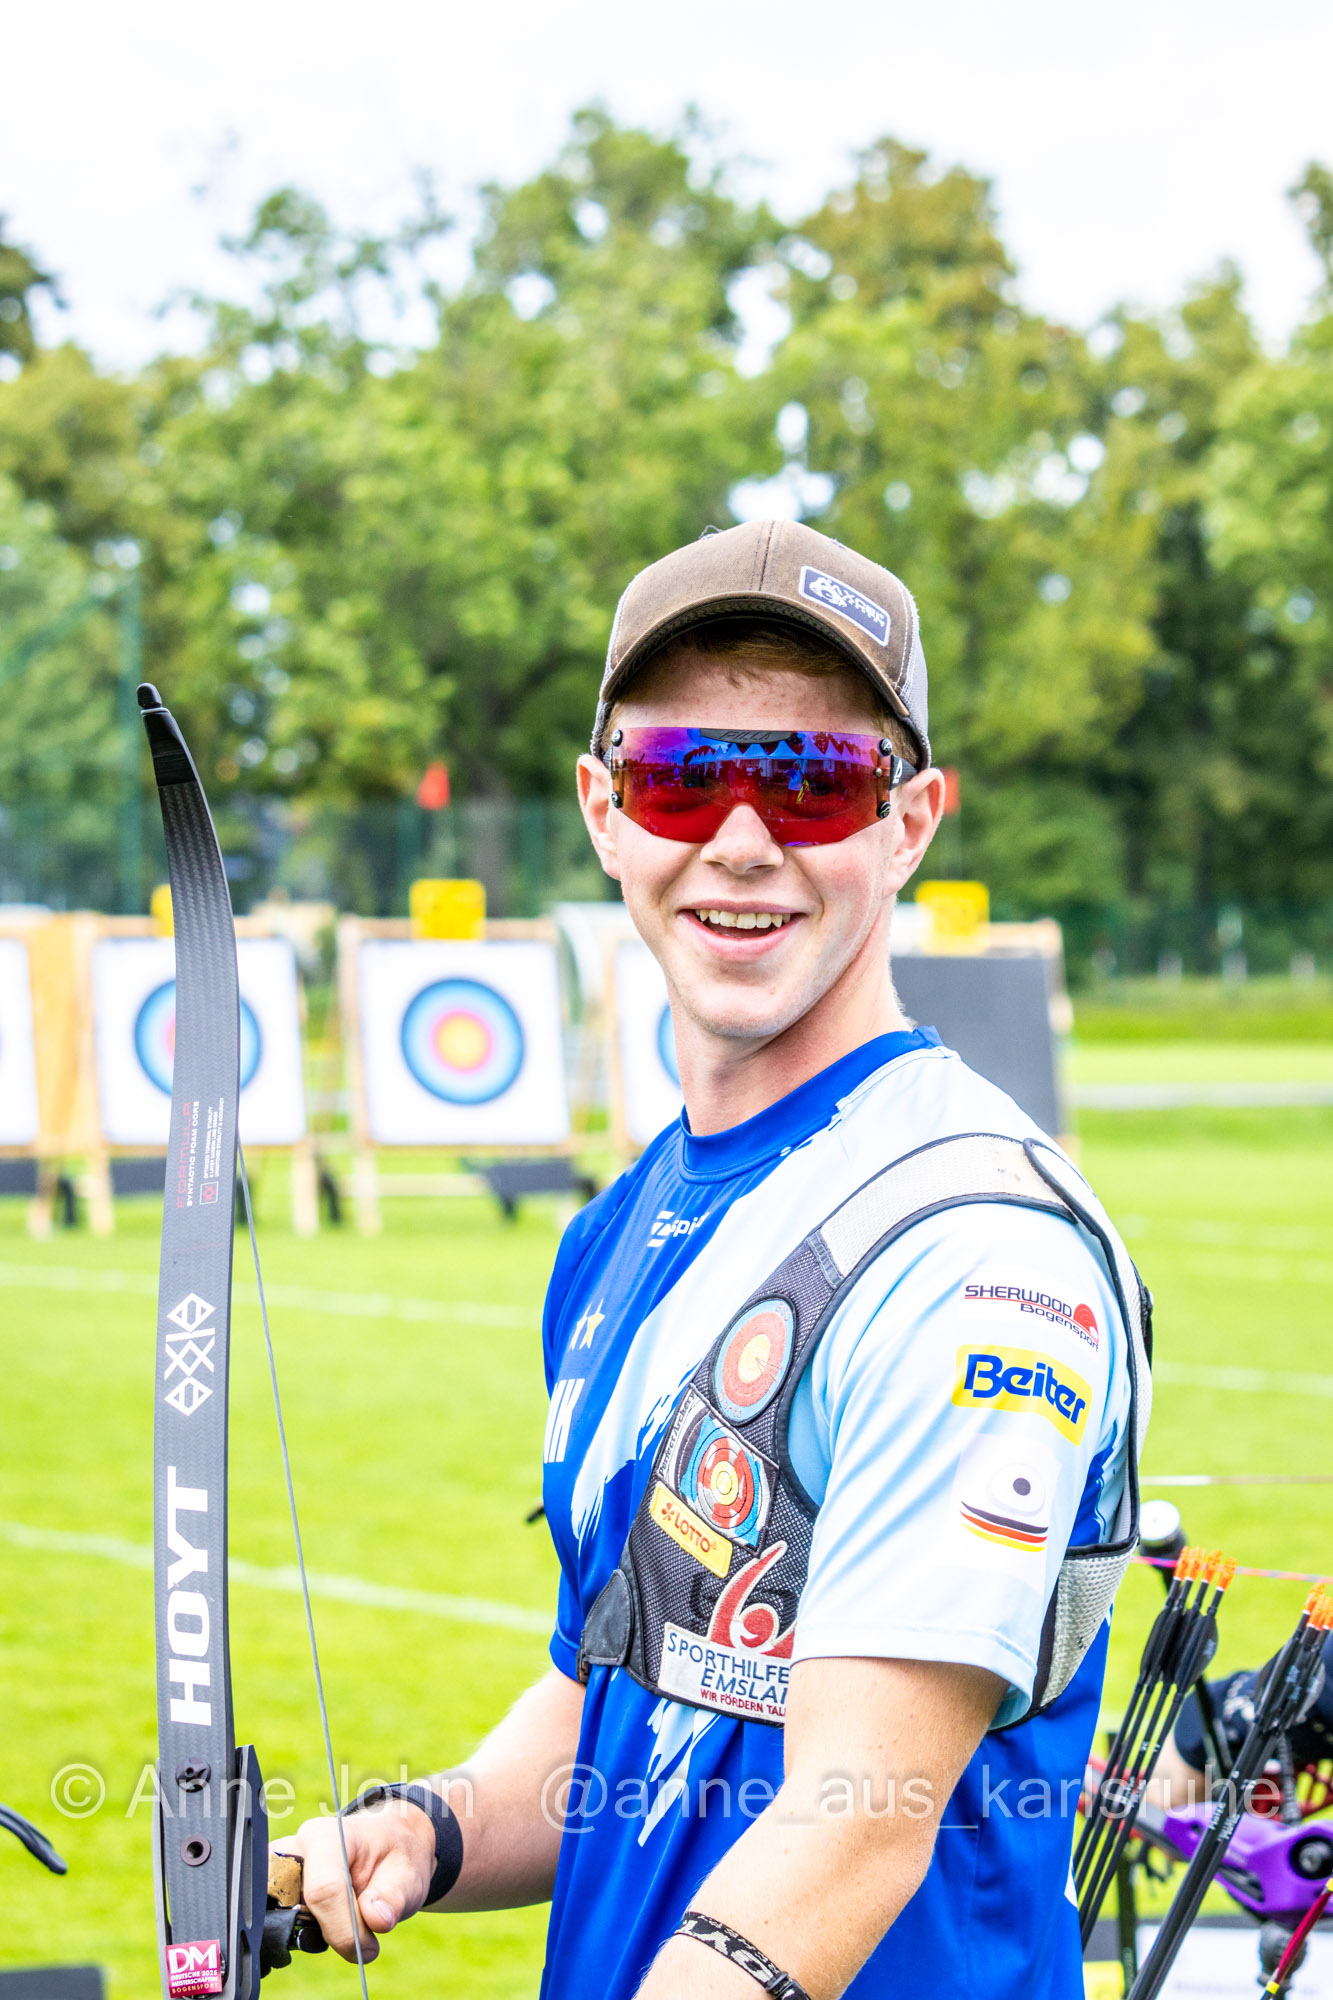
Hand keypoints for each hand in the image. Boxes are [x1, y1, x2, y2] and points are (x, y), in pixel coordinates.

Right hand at [272, 1798, 435, 1961]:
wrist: (386, 1849)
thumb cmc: (394, 1857)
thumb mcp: (408, 1874)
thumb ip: (393, 1898)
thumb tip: (376, 1919)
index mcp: (325, 1836)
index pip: (323, 1891)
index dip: (345, 1929)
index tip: (369, 1948)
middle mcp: (294, 1849)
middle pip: (297, 1910)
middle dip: (329, 1930)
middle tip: (359, 1927)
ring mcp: (279, 1872)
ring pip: (285, 1923)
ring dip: (317, 1932)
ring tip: (348, 1915)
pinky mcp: (275, 1891)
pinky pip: (281, 1926)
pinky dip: (307, 1933)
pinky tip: (331, 1919)